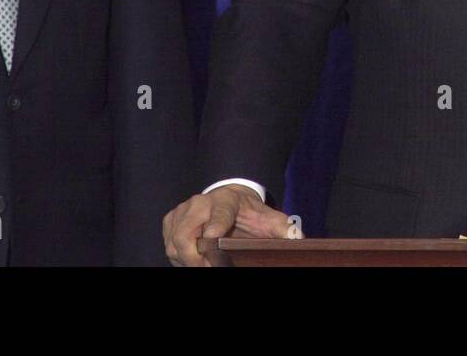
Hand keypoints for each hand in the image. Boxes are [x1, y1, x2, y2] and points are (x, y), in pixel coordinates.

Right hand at [162, 184, 300, 266]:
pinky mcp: (171, 219)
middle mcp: (200, 203)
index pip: (219, 214)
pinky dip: (179, 257)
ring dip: (186, 261)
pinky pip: (168, 245)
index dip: (214, 227)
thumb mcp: (269, 219)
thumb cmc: (250, 213)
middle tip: (209, 269)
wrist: (231, 197)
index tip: (213, 240)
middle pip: (185, 235)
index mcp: (226, 201)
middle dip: (194, 258)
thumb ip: (284, 229)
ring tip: (205, 265)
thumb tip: (298, 240)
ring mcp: (182, 210)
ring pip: (174, 243)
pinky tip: (194, 259)